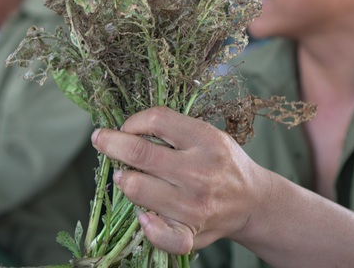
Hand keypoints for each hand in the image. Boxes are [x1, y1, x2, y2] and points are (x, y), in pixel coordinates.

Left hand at [91, 106, 268, 254]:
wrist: (253, 201)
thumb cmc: (223, 162)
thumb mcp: (208, 134)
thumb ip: (173, 130)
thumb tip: (126, 129)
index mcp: (205, 140)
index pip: (156, 120)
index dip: (132, 121)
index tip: (126, 127)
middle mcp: (199, 171)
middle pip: (139, 154)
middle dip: (110, 143)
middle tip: (100, 139)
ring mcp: (194, 205)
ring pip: (137, 188)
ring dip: (124, 180)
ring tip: (128, 176)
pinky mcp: (191, 233)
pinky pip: (159, 234)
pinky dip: (146, 225)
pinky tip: (144, 215)